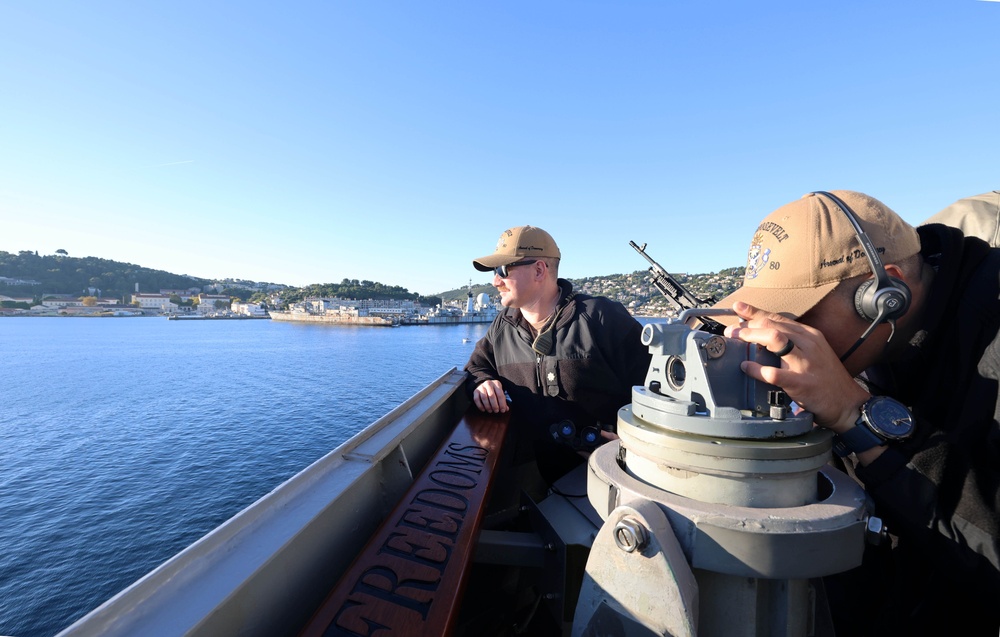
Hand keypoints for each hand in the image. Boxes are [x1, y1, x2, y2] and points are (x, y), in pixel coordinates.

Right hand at [472, 379, 508, 413]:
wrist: (484, 385)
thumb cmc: (494, 391)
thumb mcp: (499, 393)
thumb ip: (503, 401)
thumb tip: (506, 409)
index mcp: (496, 384)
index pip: (500, 394)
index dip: (502, 403)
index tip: (503, 410)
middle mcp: (488, 384)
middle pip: (492, 396)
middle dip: (495, 405)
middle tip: (496, 411)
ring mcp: (481, 387)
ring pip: (484, 398)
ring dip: (488, 406)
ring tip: (490, 411)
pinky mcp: (475, 391)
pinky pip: (476, 399)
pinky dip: (480, 406)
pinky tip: (484, 410)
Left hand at [724, 301, 868, 432]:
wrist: (848, 403)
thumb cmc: (826, 379)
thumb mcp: (813, 353)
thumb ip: (792, 343)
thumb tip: (762, 336)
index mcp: (810, 335)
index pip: (778, 318)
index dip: (755, 312)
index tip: (738, 307)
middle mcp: (809, 344)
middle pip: (773, 326)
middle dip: (748, 326)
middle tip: (731, 331)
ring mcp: (806, 363)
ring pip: (775, 340)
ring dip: (751, 337)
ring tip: (737, 341)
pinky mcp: (802, 383)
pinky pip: (774, 373)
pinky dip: (756, 369)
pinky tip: (746, 367)